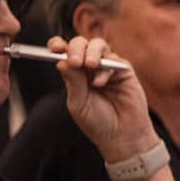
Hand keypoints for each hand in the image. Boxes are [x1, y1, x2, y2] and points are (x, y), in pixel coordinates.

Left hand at [55, 35, 159, 163]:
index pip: (65, 52)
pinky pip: (115, 60)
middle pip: (81, 44)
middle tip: (75, 61)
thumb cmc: (98, 123)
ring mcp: (108, 68)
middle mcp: (91, 68)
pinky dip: (105, 69)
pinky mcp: (125, 72)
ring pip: (99, 45)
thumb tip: (62, 61)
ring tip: (90, 65)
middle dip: (76, 48)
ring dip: (92, 52)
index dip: (59, 46)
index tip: (55, 48)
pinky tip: (101, 83)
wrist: (122, 136)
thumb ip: (72, 82)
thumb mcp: (78, 103)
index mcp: (75, 74)